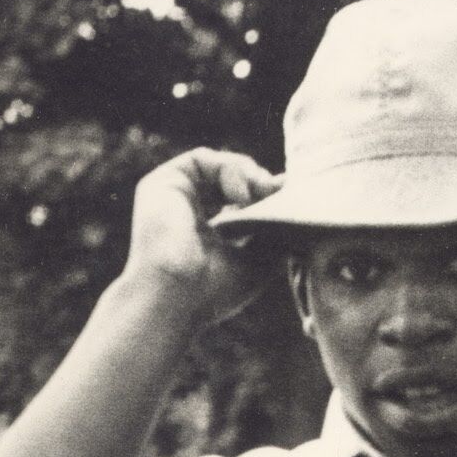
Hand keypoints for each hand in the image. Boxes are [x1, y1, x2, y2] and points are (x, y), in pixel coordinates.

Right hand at [124, 148, 282, 318]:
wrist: (174, 299)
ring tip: (261, 198)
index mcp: (208, 229)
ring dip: (249, 176)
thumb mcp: (260, 257)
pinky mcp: (163, 183)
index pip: (244, 200)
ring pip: (220, 165)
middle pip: (234, 178)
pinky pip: (201, 158)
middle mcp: (187, 209)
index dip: (269, 196)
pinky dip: (229, 170)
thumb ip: (274, 226)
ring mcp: (173, 195)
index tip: (292, 201)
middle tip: (280, 196)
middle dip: (262, 183)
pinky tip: (241, 197)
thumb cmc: (214, 289)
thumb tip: (293, 195)